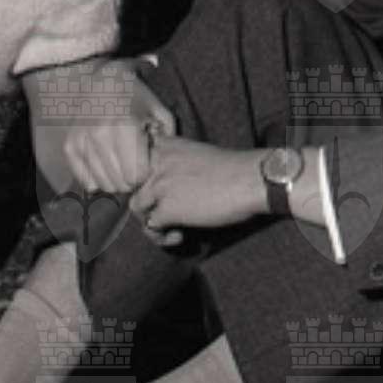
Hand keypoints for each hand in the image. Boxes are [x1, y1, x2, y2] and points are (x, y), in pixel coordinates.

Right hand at [60, 60, 177, 194]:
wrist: (102, 79)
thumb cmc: (136, 97)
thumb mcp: (159, 112)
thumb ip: (167, 141)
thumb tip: (163, 168)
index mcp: (124, 126)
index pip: (137, 176)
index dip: (146, 173)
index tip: (146, 162)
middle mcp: (99, 135)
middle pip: (120, 184)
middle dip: (131, 179)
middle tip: (134, 162)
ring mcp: (81, 141)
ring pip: (104, 185)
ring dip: (115, 179)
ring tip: (120, 161)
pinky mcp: (69, 146)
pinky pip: (87, 181)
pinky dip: (98, 177)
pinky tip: (105, 162)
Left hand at [128, 138, 266, 236]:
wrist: (250, 179)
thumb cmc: (232, 168)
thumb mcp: (196, 154)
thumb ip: (174, 164)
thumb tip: (165, 189)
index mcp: (164, 146)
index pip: (132, 161)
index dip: (139, 179)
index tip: (152, 191)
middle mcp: (156, 162)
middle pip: (131, 186)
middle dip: (144, 202)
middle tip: (162, 212)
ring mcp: (159, 185)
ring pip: (136, 207)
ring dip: (150, 221)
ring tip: (169, 228)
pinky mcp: (167, 208)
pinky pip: (151, 227)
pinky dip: (161, 237)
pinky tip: (179, 236)